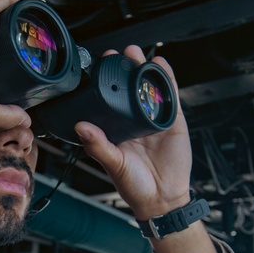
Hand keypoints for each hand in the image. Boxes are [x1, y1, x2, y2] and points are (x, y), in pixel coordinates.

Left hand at [74, 46, 192, 220]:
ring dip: (142, 69)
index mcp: (116, 130)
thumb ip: (98, 146)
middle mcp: (133, 121)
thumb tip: (81, 127)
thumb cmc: (135, 186)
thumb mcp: (114, 164)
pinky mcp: (172, 121)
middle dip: (122, 69)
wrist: (163, 199)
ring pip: (148, 88)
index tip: (96, 68)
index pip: (108, 101)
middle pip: (128, 89)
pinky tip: (159, 63)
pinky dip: (166, 78)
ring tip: (134, 54)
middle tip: (114, 54)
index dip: (104, 83)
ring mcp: (154, 119)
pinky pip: (169, 96)